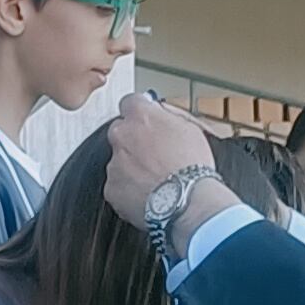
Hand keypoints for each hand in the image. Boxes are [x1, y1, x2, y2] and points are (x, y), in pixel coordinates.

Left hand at [102, 93, 220, 234]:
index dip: (139, 112)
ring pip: (118, 161)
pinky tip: (148, 194)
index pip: (130, 102)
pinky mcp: (111, 189)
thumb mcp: (190, 127)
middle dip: (133, 140)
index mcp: (141, 116)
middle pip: (120, 132)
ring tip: (156, 180)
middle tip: (154, 154)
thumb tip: (158, 110)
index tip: (146, 120)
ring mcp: (114, 164)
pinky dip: (129, 190)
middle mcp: (122, 136)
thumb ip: (167, 115)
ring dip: (132, 167)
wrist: (188, 201)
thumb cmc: (193, 166)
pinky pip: (118, 186)